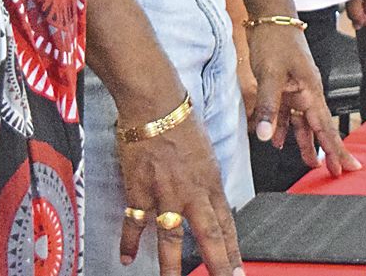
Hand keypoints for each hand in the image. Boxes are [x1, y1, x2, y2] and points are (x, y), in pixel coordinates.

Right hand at [116, 106, 242, 274]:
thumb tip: (210, 201)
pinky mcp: (139, 189)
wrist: (155, 105)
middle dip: (217, 264)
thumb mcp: (207, 153)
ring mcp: (165, 193)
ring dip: (171, 266)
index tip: (238, 271)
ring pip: (170, 237)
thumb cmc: (182, 122)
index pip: (226, 225)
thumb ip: (207, 181)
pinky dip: (129, 241)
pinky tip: (127, 258)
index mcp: (211, 183)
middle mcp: (191, 192)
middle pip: (207, 236)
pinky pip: (135, 221)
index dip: (233, 251)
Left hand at [246, 22, 361, 177]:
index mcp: (311, 90)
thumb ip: (269, 107)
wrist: (270, 15)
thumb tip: (266, 136)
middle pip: (318, 128)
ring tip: (308, 163)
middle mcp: (307, 92)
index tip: (349, 167)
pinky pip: (286, 112)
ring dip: (303, 142)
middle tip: (334, 172)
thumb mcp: (269, 74)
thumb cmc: (276, 38)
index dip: (336, 149)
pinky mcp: (283, 84)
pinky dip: (283, 126)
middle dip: (326, 151)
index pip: (326, 127)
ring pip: (302, 122)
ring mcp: (296, 88)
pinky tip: (278, 139)